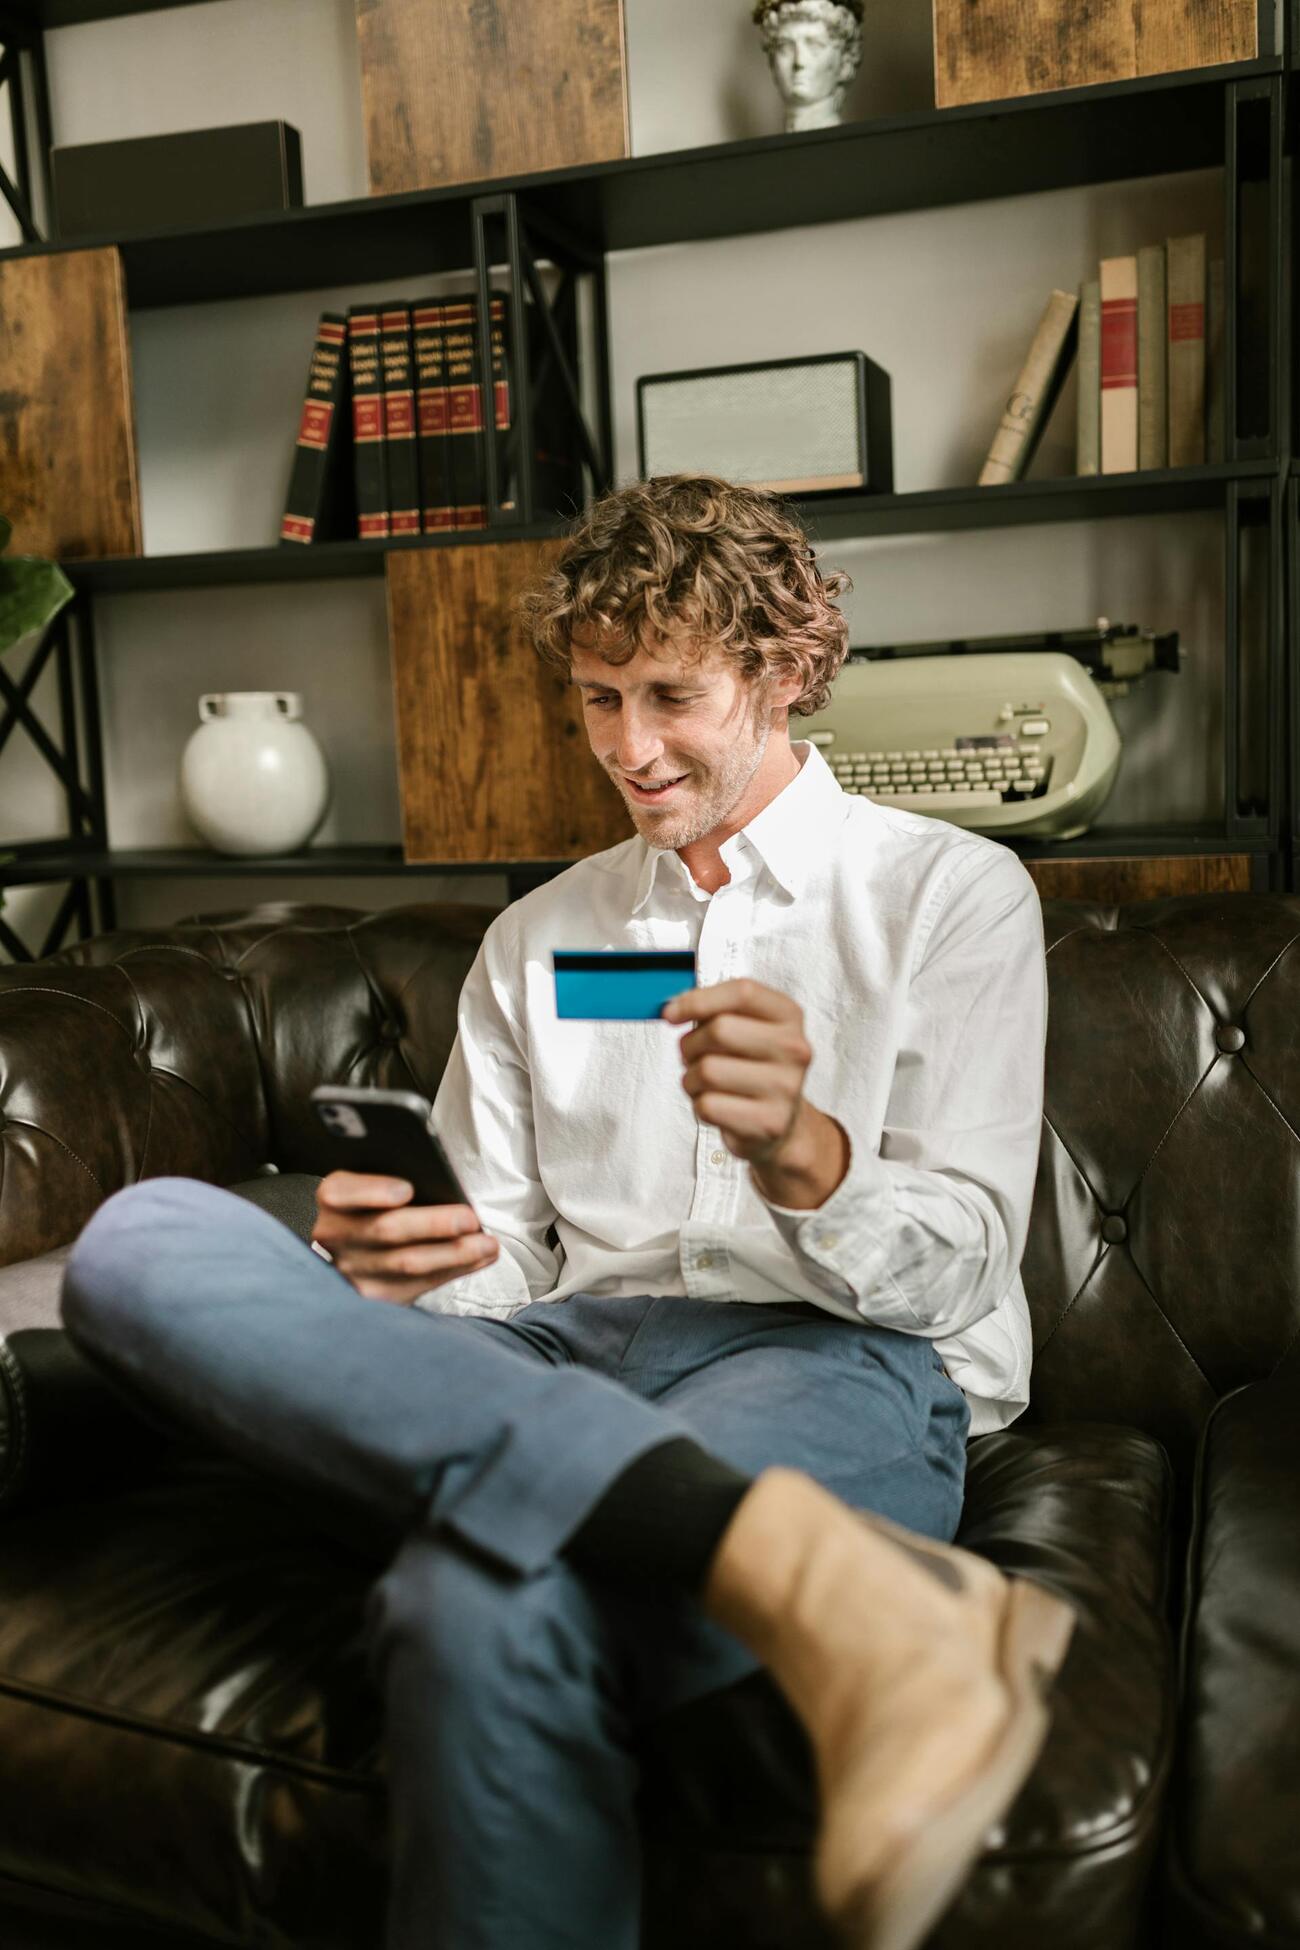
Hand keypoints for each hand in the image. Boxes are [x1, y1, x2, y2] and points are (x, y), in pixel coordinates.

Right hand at [311, 1171, 499, 1304]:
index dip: (374, 1191)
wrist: (356, 1250)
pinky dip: (455, 1270)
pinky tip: (480, 1258)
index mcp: (334, 1197)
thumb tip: (442, 1179)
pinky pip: (420, 1285)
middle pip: (386, 1230)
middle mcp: (335, 1235)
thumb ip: (394, 1178)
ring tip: (488, 1244)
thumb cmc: (378, 1203)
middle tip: (471, 1219)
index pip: (341, 1192)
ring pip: (408, 1263)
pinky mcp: (374, 1296)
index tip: (406, 1190)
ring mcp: (352, 1270)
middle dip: (434, 1224)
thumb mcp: (375, 1182)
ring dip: (455, 1254)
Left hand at [662, 977, 814, 1165]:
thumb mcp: (745, 1028)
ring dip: (691, 1078)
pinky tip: (716, 1103)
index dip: (698, 999)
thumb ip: (715, 1010)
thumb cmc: (752, 1069)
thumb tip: (674, 1007)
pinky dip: (699, 1105)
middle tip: (692, 1054)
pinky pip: (708, 1105)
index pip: (743, 992)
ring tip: (704, 1083)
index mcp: (788, 1016)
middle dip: (691, 1044)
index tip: (672, 1012)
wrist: (778, 1120)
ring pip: (708, 1070)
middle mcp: (793, 1049)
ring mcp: (785, 1087)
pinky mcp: (769, 1122)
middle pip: (720, 1030)